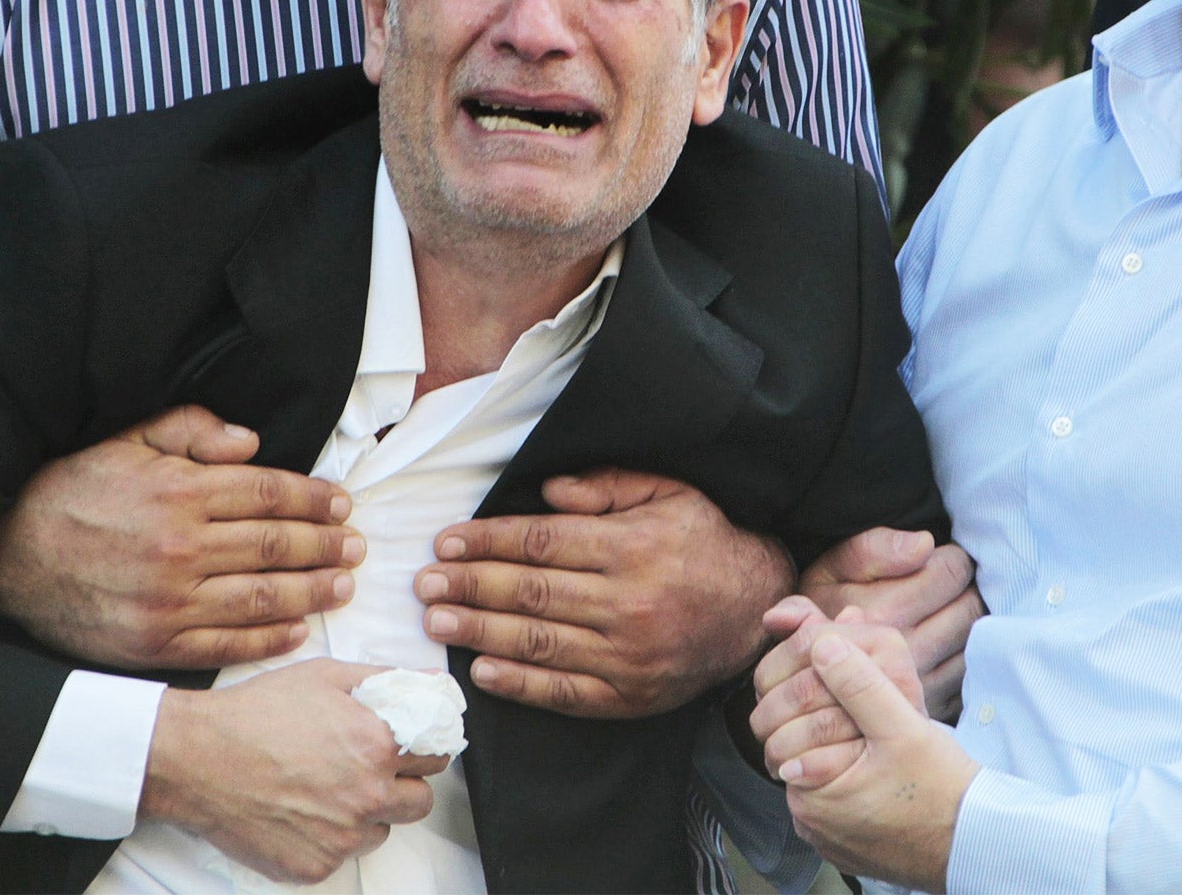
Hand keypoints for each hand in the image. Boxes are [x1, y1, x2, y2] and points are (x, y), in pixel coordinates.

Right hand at [0, 404, 363, 668]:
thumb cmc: (73, 494)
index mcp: (178, 492)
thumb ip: (191, 430)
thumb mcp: (127, 442)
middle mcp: (180, 548)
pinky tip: (298, 629)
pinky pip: (227, 645)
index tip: (341, 503)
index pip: (269, 492)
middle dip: (325, 544)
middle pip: (276, 545)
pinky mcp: (155, 645)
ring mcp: (169, 602)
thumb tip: (252, 441)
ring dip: (313, 591)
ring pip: (262, 597)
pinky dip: (270, 640)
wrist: (6, 559)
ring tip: (344, 584)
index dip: (313, 498)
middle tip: (356, 545)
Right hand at [141, 658, 448, 883]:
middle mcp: (367, 796)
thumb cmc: (257, 714)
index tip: (411, 746)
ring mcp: (342, 837)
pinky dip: (332, 836)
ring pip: (383, 830)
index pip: (437, 756)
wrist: (197, 759)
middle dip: (405, 784)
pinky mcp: (314, 866)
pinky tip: (304, 810)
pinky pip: (343, 854)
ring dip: (369, 813)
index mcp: (377, 746)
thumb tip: (426, 681)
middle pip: (421, 801)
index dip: (424, 747)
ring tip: (330, 787)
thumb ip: (385, 679)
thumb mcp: (325, 676)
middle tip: (373, 768)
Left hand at [414, 469, 794, 717]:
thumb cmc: (705, 540)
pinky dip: (520, 685)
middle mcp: (628, 602)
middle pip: (531, 593)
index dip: (488, 542)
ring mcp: (628, 654)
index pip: (542, 543)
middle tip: (425, 585)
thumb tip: (546, 491)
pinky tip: (483, 672)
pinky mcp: (630, 696)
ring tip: (437, 623)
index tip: (446, 542)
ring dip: (480, 633)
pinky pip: (565, 693)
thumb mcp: (668, 491)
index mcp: (633, 546)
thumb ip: (607, 486)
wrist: (756, 608)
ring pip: (540, 644)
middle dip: (471, 587)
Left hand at [760, 626, 979, 891]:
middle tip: (858, 711)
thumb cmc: (941, 789)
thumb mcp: (902, 726)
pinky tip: (875, 770)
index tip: (837, 681)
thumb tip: (821, 643)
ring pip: (813, 774)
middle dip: (819, 722)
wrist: (974, 840)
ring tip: (868, 737)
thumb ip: (859, 683)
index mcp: (810, 792)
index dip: (809, 694)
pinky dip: (846, 783)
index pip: (785, 727)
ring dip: (832, 750)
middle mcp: (808, 822)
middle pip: (797, 751)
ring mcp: (825, 838)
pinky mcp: (844, 847)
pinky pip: (832, 803)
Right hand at [798, 528, 982, 720]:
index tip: (935, 560)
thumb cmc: (821, 608)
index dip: (949, 558)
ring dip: (963, 622)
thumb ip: (873, 549)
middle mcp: (906, 649)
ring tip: (940, 613)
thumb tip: (924, 545)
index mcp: (886, 611)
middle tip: (943, 585)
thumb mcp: (833, 568)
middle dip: (962, 590)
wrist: (802, 674)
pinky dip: (959, 655)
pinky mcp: (927, 704)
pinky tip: (939, 644)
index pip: (951, 572)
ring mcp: (919, 681)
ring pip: (970, 640)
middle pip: (969, 607)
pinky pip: (964, 674)